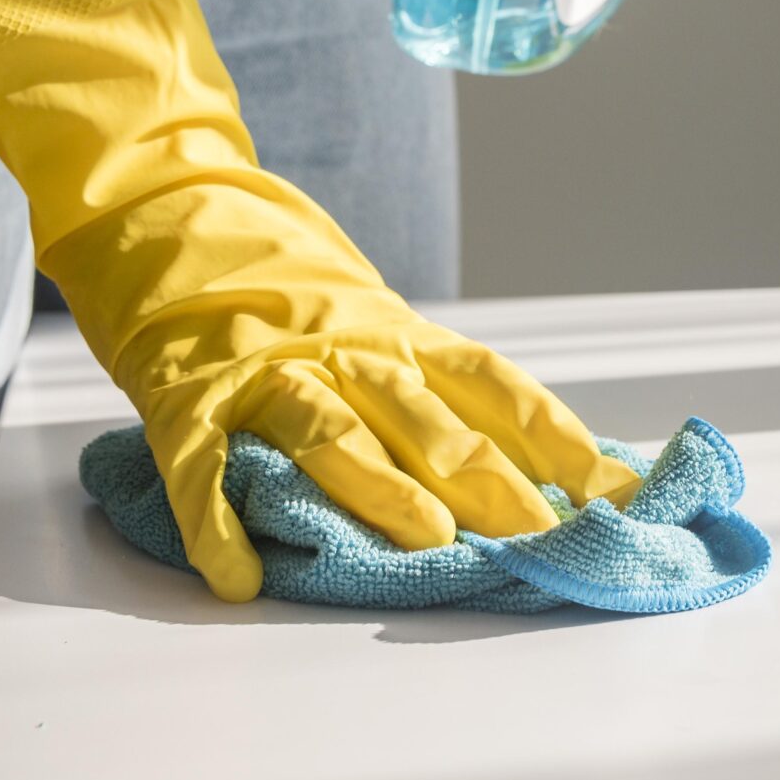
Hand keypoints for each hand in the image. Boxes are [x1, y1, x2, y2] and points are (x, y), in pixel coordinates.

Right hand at [0, 0, 640, 599]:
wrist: (162, 204)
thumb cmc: (274, 279)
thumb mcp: (363, 313)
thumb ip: (424, 379)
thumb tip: (522, 460)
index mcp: (392, 329)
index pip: (493, 384)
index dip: (557, 438)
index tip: (617, 490)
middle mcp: (339, 345)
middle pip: (424, 414)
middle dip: (488, 479)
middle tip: (541, 537)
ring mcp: (261, 366)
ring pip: (330, 427)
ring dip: (382, 487)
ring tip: (429, 543)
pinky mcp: (183, 392)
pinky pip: (200, 463)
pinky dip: (217, 521)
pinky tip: (239, 575)